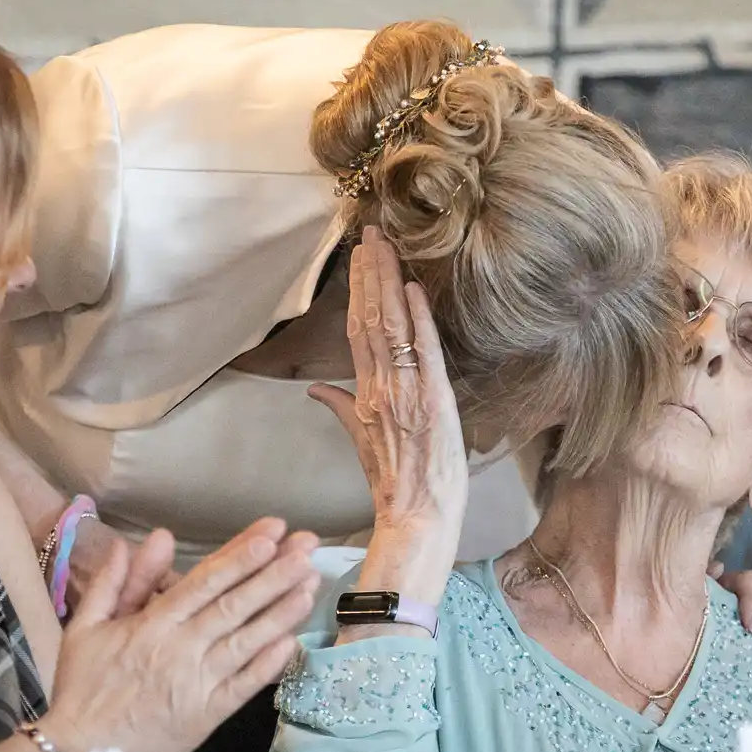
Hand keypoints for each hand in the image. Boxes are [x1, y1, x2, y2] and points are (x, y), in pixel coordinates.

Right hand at [47, 517, 320, 751]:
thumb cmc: (82, 688)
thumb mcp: (86, 627)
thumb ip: (116, 583)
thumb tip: (141, 541)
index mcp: (151, 624)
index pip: (205, 580)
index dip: (240, 554)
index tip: (271, 532)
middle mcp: (180, 648)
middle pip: (234, 604)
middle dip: (273, 573)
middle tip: (307, 547)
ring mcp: (197, 683)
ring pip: (246, 641)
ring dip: (280, 612)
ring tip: (311, 585)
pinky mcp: (207, 715)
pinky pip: (244, 687)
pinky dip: (268, 665)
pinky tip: (293, 642)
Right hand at [309, 227, 466, 598]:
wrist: (417, 519)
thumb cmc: (396, 486)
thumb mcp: (361, 445)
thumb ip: (340, 410)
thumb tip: (316, 390)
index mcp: (364, 396)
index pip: (357, 332)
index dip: (358, 292)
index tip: (360, 257)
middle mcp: (381, 388)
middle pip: (370, 320)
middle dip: (371, 273)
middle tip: (371, 232)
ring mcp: (407, 392)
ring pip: (392, 328)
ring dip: (388, 284)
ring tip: (386, 246)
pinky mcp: (435, 401)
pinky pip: (424, 352)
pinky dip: (417, 319)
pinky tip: (413, 288)